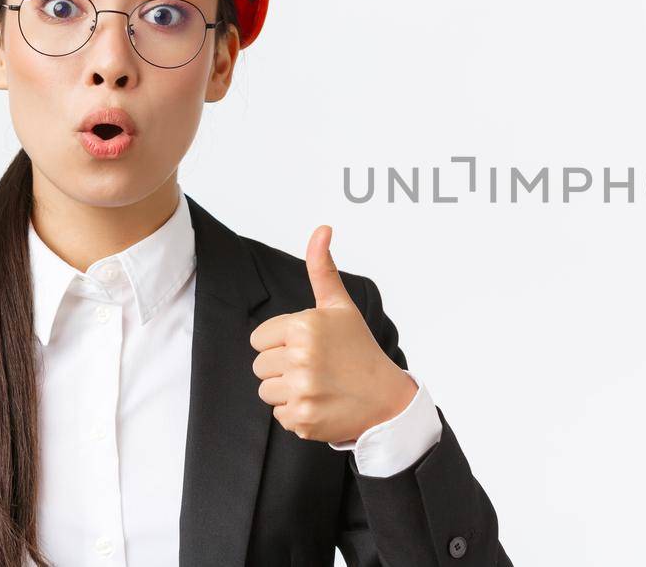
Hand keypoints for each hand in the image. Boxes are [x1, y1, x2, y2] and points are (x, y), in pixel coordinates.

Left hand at [249, 225, 417, 442]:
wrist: (386, 398)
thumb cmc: (359, 350)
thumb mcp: (340, 307)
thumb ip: (322, 269)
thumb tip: (322, 229)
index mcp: (305, 326)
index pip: (259, 339)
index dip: (280, 343)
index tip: (307, 347)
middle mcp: (301, 357)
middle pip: (260, 365)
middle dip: (282, 367)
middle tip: (314, 368)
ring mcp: (302, 390)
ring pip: (265, 391)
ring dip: (286, 391)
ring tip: (316, 385)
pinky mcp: (302, 418)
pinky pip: (278, 415)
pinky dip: (296, 413)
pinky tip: (319, 403)